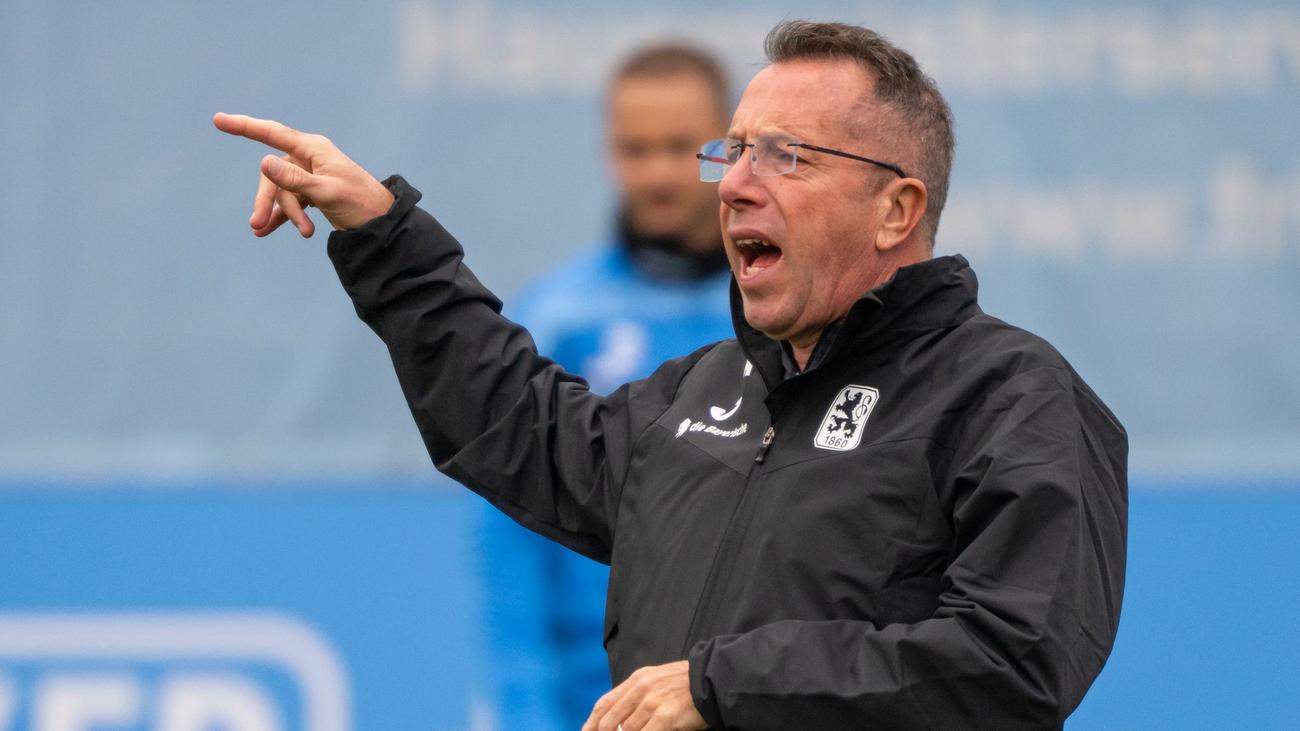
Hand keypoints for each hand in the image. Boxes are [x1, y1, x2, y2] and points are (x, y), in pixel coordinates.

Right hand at [212, 113, 394, 236]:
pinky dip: (283, 216)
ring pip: (282, 191)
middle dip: (267, 200)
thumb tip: (263, 162)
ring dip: (284, 213)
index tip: (218, 120)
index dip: (244, 126)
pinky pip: (289, 202)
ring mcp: (309, 174)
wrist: (382, 223)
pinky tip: (267, 230)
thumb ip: (294, 180)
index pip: (272, 133)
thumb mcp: (326, 192)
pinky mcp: (312, 192)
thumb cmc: (359, 203)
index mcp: (313, 149)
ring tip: (303, 233)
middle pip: (273, 174)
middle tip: (257, 225)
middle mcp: (309, 157)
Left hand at [582, 661, 706, 730]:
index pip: (605, 703)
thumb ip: (636, 696)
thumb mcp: (656, 681)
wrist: (712, 680)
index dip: (592, 722)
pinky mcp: (665, 715)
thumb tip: (620, 719)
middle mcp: (641, 689)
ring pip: (627, 730)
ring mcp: (652, 702)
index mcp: (636, 680)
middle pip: (610, 720)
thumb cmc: (686, 685)